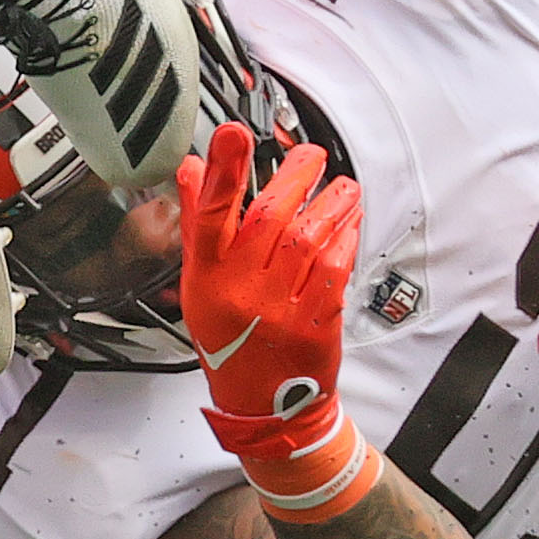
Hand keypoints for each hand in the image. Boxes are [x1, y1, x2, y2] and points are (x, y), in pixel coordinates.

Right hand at [178, 123, 361, 433]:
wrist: (264, 405)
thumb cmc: (228, 339)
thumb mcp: (197, 282)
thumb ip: (196, 222)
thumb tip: (188, 168)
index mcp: (207, 276)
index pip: (209, 215)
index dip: (220, 172)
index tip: (232, 134)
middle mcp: (242, 289)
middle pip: (268, 218)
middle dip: (293, 177)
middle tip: (309, 156)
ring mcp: (280, 308)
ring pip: (309, 241)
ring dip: (330, 206)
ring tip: (342, 186)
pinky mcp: (315, 324)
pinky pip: (334, 271)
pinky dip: (345, 240)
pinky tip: (349, 224)